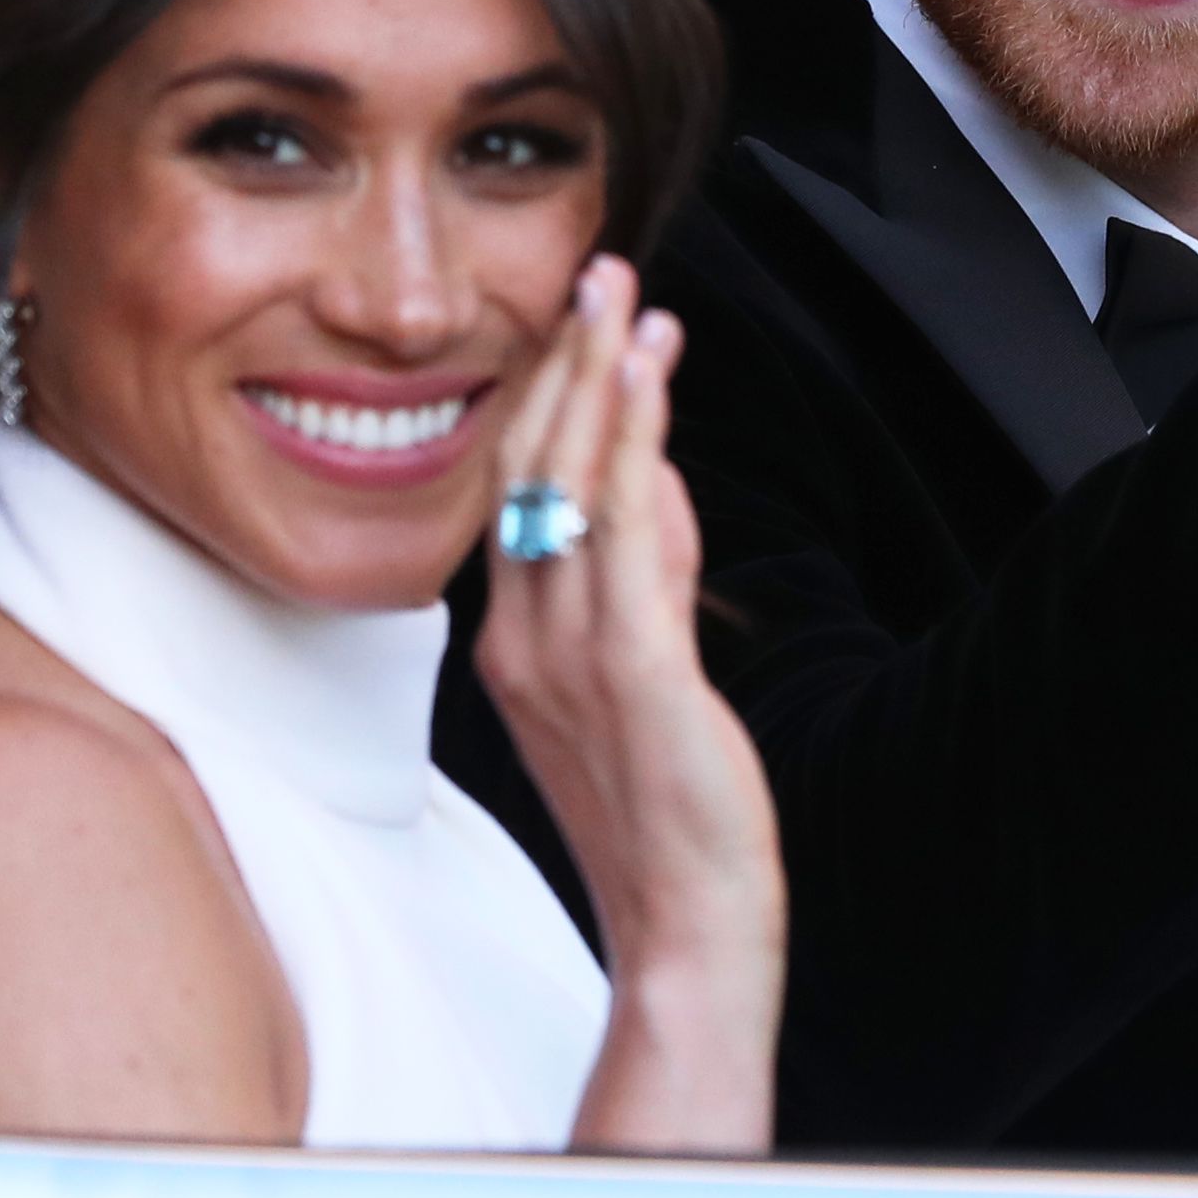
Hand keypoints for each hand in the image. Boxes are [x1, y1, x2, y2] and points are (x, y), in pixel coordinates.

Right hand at [475, 254, 782, 1152]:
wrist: (684, 923)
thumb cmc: (666, 810)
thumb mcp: (646, 673)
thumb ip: (648, 576)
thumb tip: (660, 481)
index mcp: (513, 643)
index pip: (518, 495)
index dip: (547, 401)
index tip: (581, 324)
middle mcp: (523, 640)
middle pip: (531, 472)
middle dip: (567, 365)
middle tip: (598, 273)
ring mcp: (568, 655)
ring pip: (572, 485)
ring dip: (601, 381)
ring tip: (625, 297)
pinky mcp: (632, 671)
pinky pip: (625, 534)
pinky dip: (634, 444)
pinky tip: (649, 381)